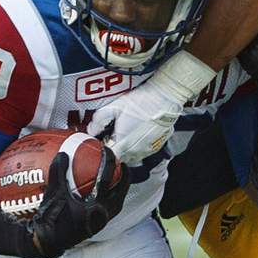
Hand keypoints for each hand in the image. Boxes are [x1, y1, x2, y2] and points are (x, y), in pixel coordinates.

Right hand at [30, 149, 129, 257]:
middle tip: (123, 165)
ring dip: (119, 191)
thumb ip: (58, 172)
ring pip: (116, 204)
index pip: (107, 181)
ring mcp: (99, 223)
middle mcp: (101, 217)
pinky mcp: (94, 226)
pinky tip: (100, 193)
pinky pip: (106, 210)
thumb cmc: (51, 219)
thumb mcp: (54, 193)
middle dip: (125, 180)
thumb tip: (63, 154)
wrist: (47, 242)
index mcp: (95, 208)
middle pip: (120, 195)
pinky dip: (107, 199)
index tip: (110, 153)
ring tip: (117, 178)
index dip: (109, 164)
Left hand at [87, 52, 214, 164]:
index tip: (103, 138)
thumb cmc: (142, 101)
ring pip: (131, 157)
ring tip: (127, 133)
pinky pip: (143, 152)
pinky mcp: (156, 147)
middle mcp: (135, 152)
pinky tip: (138, 133)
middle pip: (119, 158)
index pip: (107, 157)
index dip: (103, 148)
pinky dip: (138, 146)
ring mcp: (147, 151)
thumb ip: (99, 119)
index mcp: (122, 144)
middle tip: (114, 133)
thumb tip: (91, 130)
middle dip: (114, 148)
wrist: (166, 99)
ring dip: (126, 149)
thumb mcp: (115, 106)